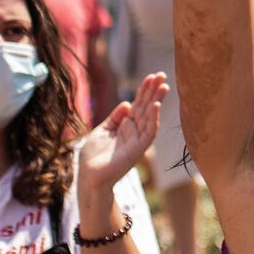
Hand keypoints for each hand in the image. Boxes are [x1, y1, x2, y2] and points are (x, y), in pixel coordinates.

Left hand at [79, 73, 167, 193]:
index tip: (151, 76)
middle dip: (153, 91)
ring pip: (150, 116)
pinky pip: (149, 132)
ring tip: (163, 86)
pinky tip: (155, 106)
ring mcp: (138, 140)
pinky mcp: (138, 149)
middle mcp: (134, 131)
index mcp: (125, 125)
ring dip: (157, 101)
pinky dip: (153, 119)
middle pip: (146, 107)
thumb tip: (127, 103)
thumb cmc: (93, 157)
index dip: (144, 90)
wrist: (89, 177)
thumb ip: (115, 118)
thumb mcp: (102, 130)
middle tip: (162, 75)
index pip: (137, 104)